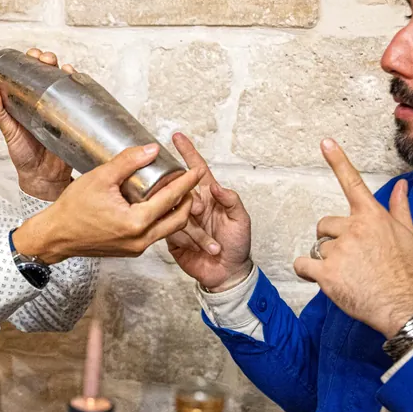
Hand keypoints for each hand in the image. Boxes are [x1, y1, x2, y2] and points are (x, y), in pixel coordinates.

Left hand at [0, 47, 73, 200]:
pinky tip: (77, 79)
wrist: (43, 178)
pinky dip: (80, 87)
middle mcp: (45, 102)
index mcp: (28, 101)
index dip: (32, 61)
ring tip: (63, 68)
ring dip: (65, 70)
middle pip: (49, 74)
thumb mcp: (8, 132)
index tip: (31, 55)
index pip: (31, 74)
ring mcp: (61, 109)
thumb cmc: (24, 156)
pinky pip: (79, 100)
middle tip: (46, 60)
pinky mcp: (74, 119)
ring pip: (65, 83)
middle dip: (49, 60)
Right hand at [12, 143, 206, 262]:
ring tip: (177, 192)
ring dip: (177, 211)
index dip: (187, 182)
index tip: (197, 170)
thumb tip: (152, 149)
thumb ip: (128, 162)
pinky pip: (155, 234)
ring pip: (168, 229)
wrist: (55, 236)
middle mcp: (140, 239)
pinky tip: (156, 205)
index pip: (171, 198)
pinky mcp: (130, 250)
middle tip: (190, 182)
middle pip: (179, 219)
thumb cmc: (72, 209)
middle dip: (189, 199)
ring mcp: (136, 248)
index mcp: (136, 222)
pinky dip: (162, 220)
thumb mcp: (100, 178)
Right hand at [165, 133, 253, 290]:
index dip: (187, 153)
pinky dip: (186, 240)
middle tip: (199, 214)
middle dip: (188, 201)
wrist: (226, 273)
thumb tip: (215, 185)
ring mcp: (181, 220)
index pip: (196, 170)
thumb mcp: (241, 221)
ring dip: (194, 230)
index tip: (177, 137)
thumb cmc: (237, 246)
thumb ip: (231, 201)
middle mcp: (193, 205)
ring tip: (209, 242)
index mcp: (210, 197)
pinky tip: (197, 247)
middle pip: (180, 190)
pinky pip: (171, 230)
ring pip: (174, 212)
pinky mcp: (172, 236)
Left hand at [292, 138, 412, 337]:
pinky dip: (307, 272)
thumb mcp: (408, 235)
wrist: (402, 305)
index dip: (338, 160)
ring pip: (318, 248)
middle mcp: (353, 228)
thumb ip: (399, 208)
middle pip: (325, 225)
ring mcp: (339, 250)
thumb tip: (399, 185)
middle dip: (331, 240)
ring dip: (325, 261)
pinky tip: (322, 279)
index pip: (352, 183)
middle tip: (349, 259)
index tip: (325, 142)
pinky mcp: (326, 272)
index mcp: (372, 217)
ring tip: (347, 274)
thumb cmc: (405, 272)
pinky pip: (303, 264)